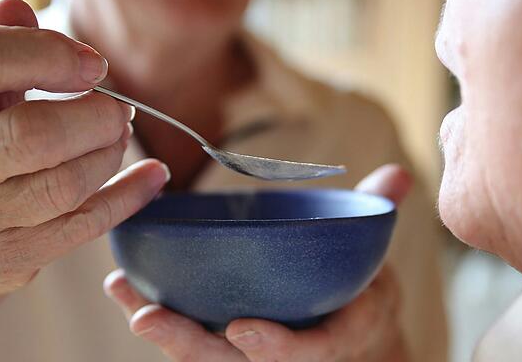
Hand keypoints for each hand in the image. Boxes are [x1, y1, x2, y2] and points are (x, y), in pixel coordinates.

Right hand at [0, 0, 169, 295]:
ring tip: (119, 135)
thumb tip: (19, 8)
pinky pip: (83, 226)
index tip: (93, 64)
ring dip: (108, 154)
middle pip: (29, 135)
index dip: (46, 54)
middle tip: (118, 109)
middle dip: (93, 116)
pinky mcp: (1, 261)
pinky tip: (152, 176)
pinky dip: (129, 196)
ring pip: (62, 186)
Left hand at [104, 164, 410, 361]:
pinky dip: (160, 310)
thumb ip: (381, 214)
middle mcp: (292, 351)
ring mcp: (256, 349)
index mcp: (336, 336)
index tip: (242, 330)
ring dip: (163, 327)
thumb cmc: (358, 286)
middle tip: (149, 317)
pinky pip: (194, 333)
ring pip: (207, 353)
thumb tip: (397, 177)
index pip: (311, 352)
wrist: (349, 321)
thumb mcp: (376, 254)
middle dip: (191, 346)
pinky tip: (124, 285)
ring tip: (124, 294)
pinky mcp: (230, 337)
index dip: (278, 347)